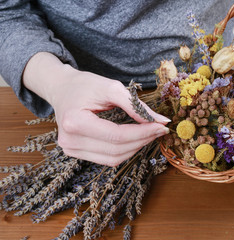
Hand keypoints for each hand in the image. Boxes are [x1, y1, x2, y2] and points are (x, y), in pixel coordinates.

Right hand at [23, 52, 169, 166]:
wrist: (62, 89)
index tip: (160, 126)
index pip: (116, 136)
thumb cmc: (84, 85)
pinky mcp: (76, 153)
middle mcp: (70, 141)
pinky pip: (107, 159)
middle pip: (116, 150)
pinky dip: (125, 151)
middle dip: (142, 140)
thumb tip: (161, 120)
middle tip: (159, 129)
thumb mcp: (111, 87)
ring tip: (149, 133)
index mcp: (75, 122)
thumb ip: (136, 105)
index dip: (142, 133)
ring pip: (114, 158)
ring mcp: (71, 150)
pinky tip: (136, 139)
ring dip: (136, 148)